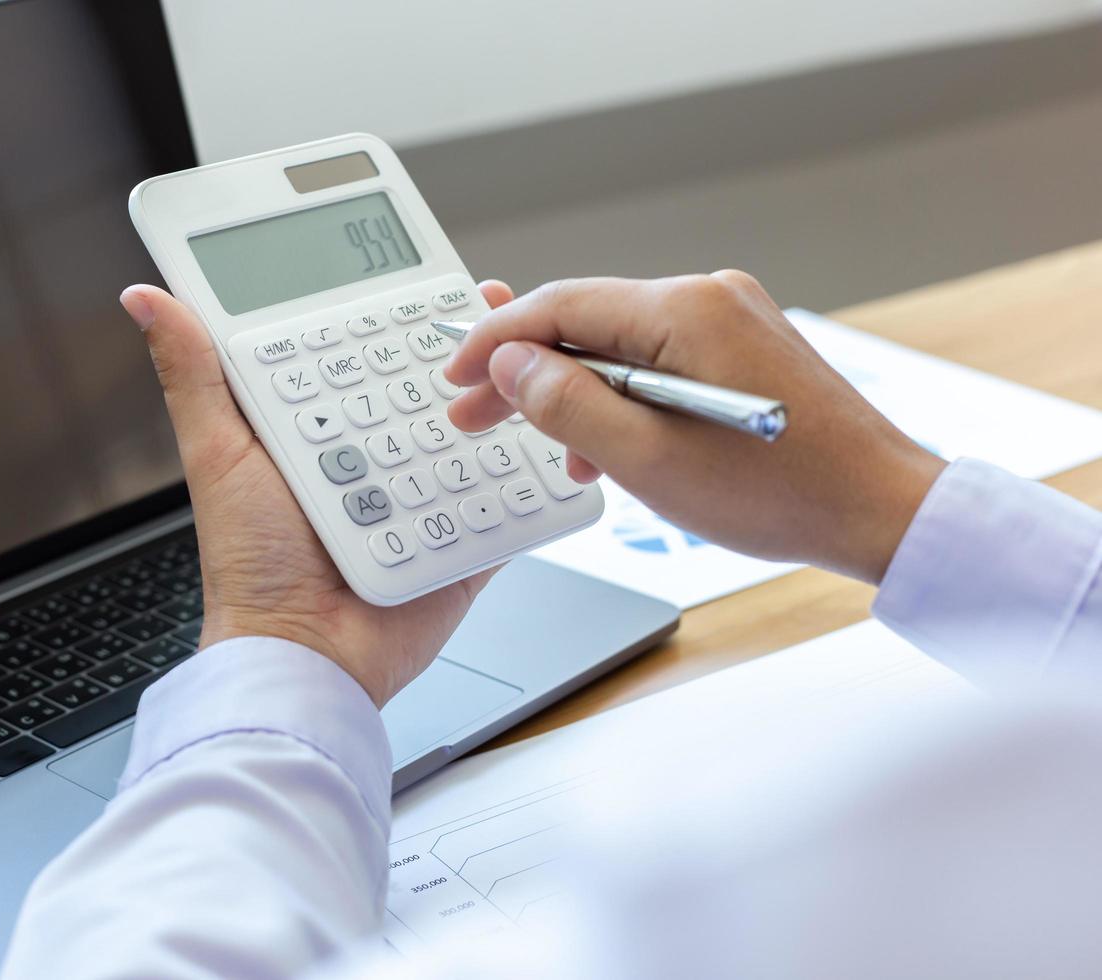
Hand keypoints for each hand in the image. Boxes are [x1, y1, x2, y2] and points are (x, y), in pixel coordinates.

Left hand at [120, 283, 511, 706]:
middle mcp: (374, 452)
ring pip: (478, 431)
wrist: (306, 657)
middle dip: (469, 344)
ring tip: (528, 364)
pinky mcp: (463, 539)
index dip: (395, 309)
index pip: (365, 347)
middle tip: (491, 311)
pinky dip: (534, 473)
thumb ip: (195, 373)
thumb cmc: (251, 566)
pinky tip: (553, 435)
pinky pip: (510, 500)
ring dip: (508, 396)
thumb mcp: (217, 454)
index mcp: (320, 424)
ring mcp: (423, 494)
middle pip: (432, 382)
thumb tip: (145, 297)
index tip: (425, 272)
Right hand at [443, 272, 944, 583]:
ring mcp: (731, 320)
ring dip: (572, 393)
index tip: (455, 377)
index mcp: (686, 310)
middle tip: (473, 414)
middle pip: (587, 322)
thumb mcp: (646, 460)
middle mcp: (709, 297)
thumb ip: (566, 406)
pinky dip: (619, 400)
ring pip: (619, 347)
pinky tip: (605, 448)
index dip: (496, 342)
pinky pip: (656, 362)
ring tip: (541, 448)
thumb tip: (512, 365)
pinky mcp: (742, 349)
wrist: (882, 509)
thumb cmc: (781, 493)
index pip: (561, 305)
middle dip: (526, 371)